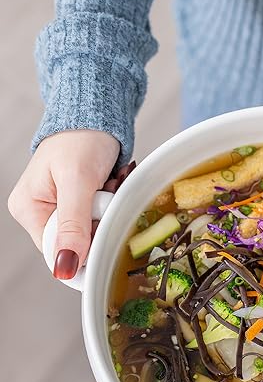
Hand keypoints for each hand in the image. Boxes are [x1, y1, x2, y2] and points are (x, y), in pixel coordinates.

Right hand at [7, 130, 119, 278]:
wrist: (97, 114)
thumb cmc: (81, 139)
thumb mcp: (77, 182)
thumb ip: (72, 225)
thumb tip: (64, 267)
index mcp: (29, 210)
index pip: (58, 252)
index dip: (87, 245)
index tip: (104, 219)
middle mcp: (42, 212)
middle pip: (81, 241)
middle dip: (102, 219)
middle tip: (108, 190)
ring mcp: (63, 207)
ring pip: (97, 228)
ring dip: (111, 207)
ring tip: (111, 181)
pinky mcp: (83, 201)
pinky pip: (105, 214)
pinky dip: (115, 200)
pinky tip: (114, 181)